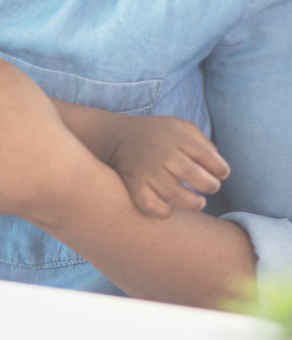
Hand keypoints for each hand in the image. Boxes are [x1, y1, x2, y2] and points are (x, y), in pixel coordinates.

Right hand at [103, 115, 230, 217]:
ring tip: (198, 202)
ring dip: (194, 203)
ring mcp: (146, 168)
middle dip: (210, 186)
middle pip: (193, 175)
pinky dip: (163, 212)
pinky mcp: (133, 184)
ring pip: (176, 194)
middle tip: (211, 187)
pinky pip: (150, 205)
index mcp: (174, 134)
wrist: (117, 137)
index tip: (221, 173)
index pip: (206, 154)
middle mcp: (160, 151)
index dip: (220, 168)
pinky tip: (170, 209)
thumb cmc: (158, 135)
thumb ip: (203, 143)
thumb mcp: (180, 126)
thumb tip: (220, 169)